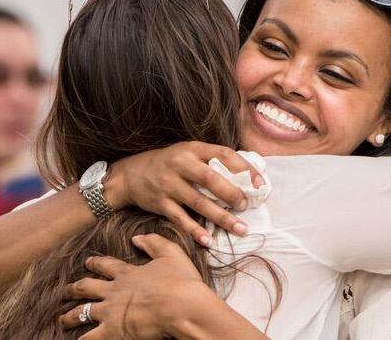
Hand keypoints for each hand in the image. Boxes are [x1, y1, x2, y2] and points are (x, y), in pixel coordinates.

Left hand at [60, 234, 215, 338]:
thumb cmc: (181, 281)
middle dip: (75, 288)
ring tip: (62, 319)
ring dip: (70, 316)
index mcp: (128, 273)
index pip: (106, 266)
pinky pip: (90, 337)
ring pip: (82, 312)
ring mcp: (110, 311)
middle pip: (87, 287)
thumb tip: (136, 238)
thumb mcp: (171, 253)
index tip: (88, 262)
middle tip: (66, 290)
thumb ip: (153, 243)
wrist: (182, 305)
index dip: (96, 263)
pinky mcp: (112, 330)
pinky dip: (81, 339)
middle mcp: (114, 290)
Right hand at [107, 141, 262, 245]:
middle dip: (232, 193)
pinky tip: (209, 241)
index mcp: (192, 149)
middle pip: (210, 178)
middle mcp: (180, 165)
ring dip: (221, 217)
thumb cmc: (168, 163)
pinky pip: (181, 219)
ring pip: (198, 202)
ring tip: (240, 228)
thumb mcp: (188, 152)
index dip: (244, 168)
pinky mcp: (160, 203)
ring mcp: (169, 185)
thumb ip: (212, 161)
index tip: (260, 183)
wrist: (130, 174)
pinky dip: (195, 231)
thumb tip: (248, 176)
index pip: (223, 154)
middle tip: (246, 205)